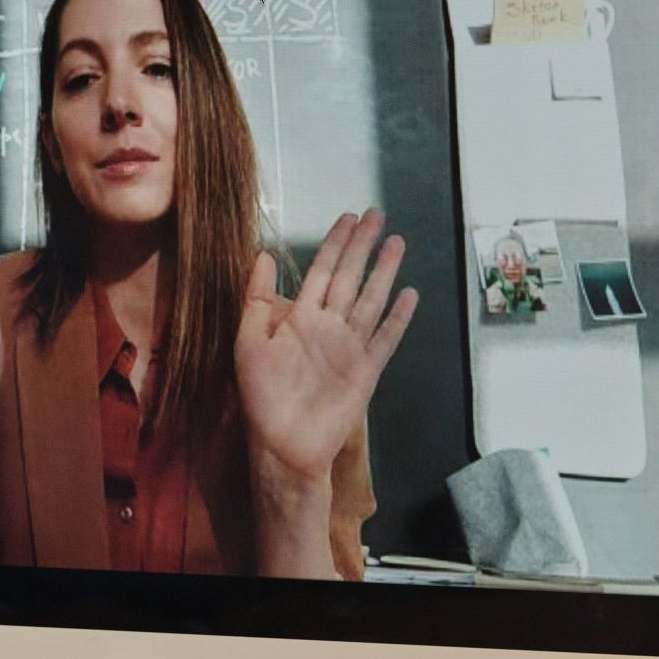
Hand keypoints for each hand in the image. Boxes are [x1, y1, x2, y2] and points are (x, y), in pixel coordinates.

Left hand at [235, 210, 417, 490]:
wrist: (284, 444)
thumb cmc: (261, 396)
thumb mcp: (248, 341)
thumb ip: (257, 299)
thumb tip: (264, 255)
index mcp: (298, 317)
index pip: (320, 270)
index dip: (334, 243)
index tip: (347, 218)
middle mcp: (327, 326)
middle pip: (349, 276)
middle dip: (363, 245)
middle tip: (377, 214)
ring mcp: (349, 347)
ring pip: (371, 299)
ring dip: (385, 271)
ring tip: (398, 242)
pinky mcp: (366, 369)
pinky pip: (386, 338)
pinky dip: (398, 318)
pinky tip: (410, 295)